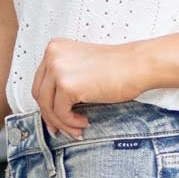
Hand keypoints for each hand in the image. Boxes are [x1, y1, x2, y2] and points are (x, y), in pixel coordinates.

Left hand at [30, 37, 149, 135]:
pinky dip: (70, 122)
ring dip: (62, 123)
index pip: (41, 81)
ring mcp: (57, 69)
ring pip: (48, 106)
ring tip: (77, 129)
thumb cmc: (117, 68)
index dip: (47, 103)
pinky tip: (84, 122)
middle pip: (40, 94)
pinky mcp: (67, 85)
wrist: (138, 65)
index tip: (55, 118)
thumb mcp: (81, 67)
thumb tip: (50, 109)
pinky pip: (60, 113)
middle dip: (50, 116)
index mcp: (55, 48)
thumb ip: (64, 79)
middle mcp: (52, 55)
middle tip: (62, 129)